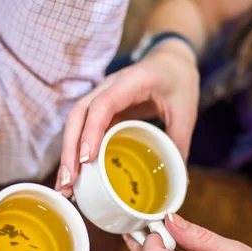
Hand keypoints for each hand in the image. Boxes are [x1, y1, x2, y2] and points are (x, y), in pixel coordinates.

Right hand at [55, 39, 199, 196]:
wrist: (170, 63)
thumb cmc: (177, 82)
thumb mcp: (186, 111)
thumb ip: (179, 142)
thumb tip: (177, 180)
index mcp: (132, 82)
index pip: (103, 103)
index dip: (92, 130)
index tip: (86, 158)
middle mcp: (108, 87)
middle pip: (78, 115)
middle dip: (69, 149)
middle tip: (68, 181)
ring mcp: (99, 97)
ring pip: (74, 123)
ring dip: (67, 154)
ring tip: (66, 186)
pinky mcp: (99, 111)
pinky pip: (82, 130)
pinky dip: (76, 152)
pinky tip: (75, 176)